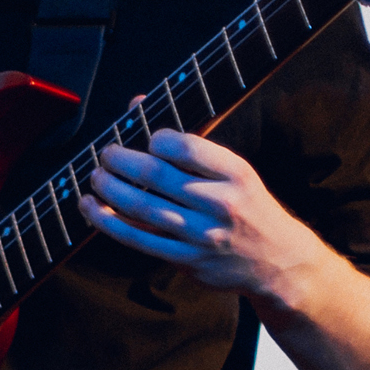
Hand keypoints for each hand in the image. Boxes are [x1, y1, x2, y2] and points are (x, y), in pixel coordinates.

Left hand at [79, 127, 369, 369]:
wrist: (278, 263)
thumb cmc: (249, 208)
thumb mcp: (235, 171)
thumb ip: (189, 143)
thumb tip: (138, 107)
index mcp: (235, 174)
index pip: (185, 147)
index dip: (155, 138)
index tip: (145, 137)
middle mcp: (219, 203)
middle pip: (157, 177)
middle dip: (121, 161)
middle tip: (105, 153)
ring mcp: (202, 235)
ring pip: (143, 209)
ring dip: (110, 190)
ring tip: (95, 177)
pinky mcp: (187, 260)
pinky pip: (139, 239)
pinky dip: (109, 223)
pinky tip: (91, 209)